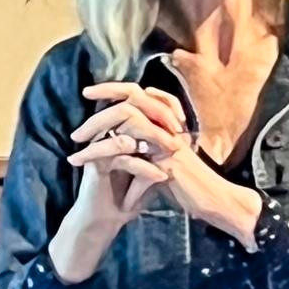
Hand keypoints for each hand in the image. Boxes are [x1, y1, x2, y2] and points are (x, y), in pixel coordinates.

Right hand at [45, 86, 182, 283]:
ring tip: (173, 151)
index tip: (184, 124)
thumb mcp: (150, 170)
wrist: (106, 219)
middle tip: (179, 132)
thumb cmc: (129, 195)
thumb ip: (161, 152)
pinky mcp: (95, 163)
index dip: (163, 107)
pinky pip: (122, 157)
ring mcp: (98, 145)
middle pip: (130, 108)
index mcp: (117, 127)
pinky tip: (161, 177)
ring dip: (153, 138)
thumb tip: (184, 135)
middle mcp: (105, 132)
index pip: (139, 103)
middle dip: (158, 117)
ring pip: (126, 129)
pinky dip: (145, 167)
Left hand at [71, 83, 263, 248]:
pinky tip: (92, 171)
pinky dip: (109, 164)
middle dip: (97, 117)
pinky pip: (131, 160)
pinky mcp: (167, 163)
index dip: (112, 89)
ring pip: (126, 130)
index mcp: (166, 120)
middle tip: (75, 133)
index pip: (137, 93)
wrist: (212, 200)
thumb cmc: (188, 180)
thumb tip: (120, 128)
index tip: (88, 92)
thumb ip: (147, 140)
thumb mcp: (165, 156)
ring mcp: (168, 142)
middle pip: (128, 105)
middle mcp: (167, 126)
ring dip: (97, 143)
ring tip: (76, 154)